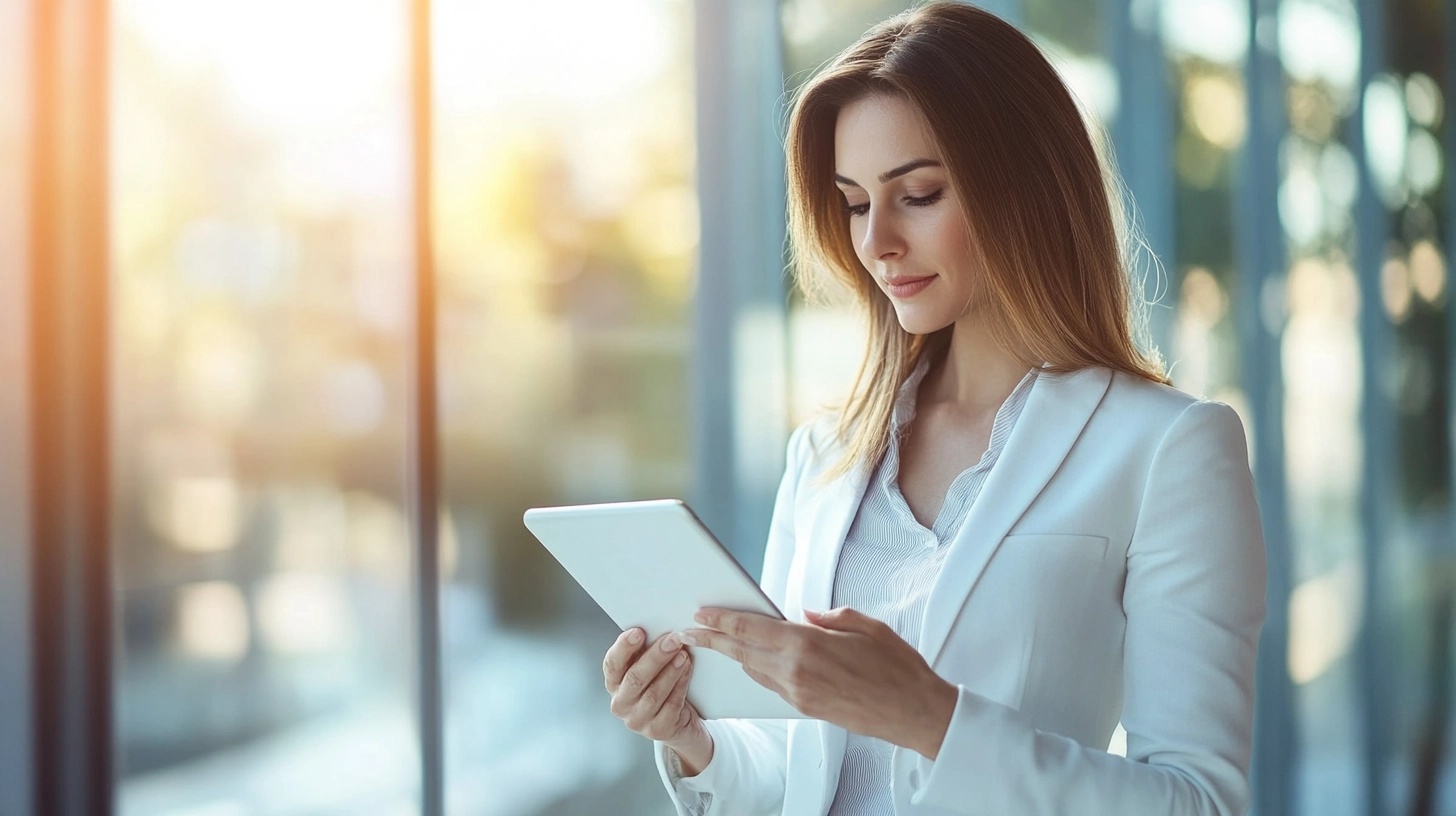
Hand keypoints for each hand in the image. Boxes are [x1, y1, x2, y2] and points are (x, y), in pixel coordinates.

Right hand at [602, 628, 713, 770]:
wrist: (680, 721)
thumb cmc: (662, 686)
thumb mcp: (650, 668)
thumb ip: (647, 652)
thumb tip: (660, 627)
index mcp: (614, 683)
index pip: (612, 664)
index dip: (623, 648)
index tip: (638, 631)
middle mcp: (620, 704)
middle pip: (635, 678)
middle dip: (655, 656)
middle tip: (673, 639)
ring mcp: (637, 720)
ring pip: (653, 693)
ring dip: (670, 671)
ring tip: (683, 654)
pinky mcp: (657, 730)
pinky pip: (670, 705)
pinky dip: (680, 685)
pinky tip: (687, 671)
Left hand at [684, 607, 956, 758]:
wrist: (914, 713)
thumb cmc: (897, 668)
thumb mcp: (866, 626)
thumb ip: (831, 617)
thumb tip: (807, 615)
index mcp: (808, 645)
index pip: (751, 629)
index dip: (721, 621)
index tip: (701, 614)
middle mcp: (796, 672)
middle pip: (743, 652)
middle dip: (714, 640)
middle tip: (690, 630)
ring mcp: (799, 694)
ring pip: (755, 670)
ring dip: (735, 655)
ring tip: (719, 642)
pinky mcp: (806, 708)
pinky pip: (772, 685)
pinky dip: (759, 670)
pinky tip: (754, 661)